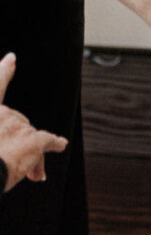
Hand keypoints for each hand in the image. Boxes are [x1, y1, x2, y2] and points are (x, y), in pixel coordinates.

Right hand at [0, 50, 66, 190]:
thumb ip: (2, 137)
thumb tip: (9, 153)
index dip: (4, 71)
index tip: (12, 58)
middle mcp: (2, 114)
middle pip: (15, 126)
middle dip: (15, 143)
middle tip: (11, 164)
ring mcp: (17, 125)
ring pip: (28, 140)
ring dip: (29, 156)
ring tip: (27, 175)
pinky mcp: (33, 139)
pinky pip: (49, 140)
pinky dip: (55, 143)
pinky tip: (61, 143)